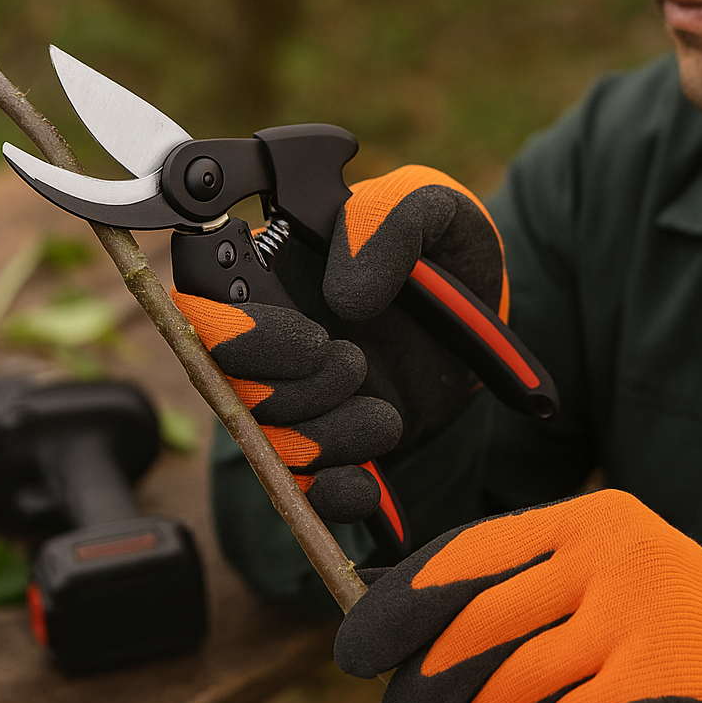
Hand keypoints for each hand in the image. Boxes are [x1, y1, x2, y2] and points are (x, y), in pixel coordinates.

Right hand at [175, 165, 507, 524]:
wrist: (495, 310)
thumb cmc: (446, 249)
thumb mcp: (432, 210)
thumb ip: (387, 223)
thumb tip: (346, 297)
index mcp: (274, 272)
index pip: (206, 306)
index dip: (235, 333)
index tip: (310, 340)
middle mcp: (274, 340)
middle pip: (228, 387)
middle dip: (288, 391)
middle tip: (353, 362)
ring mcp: (303, 397)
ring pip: (268, 443)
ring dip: (321, 440)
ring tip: (383, 414)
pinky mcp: (337, 445)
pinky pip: (306, 490)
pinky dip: (330, 492)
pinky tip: (368, 480)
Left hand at [334, 489, 701, 702]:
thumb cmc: (668, 635)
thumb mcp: (598, 584)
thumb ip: (513, 592)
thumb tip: (389, 617)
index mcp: (589, 521)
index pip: (466, 556)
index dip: (398, 607)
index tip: (356, 651)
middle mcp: (612, 557)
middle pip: (473, 629)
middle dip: (423, 691)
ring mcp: (639, 620)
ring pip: (508, 693)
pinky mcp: (657, 687)